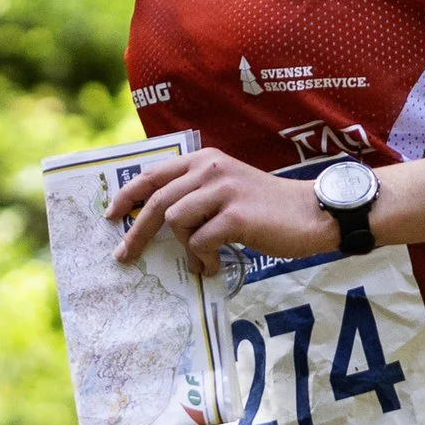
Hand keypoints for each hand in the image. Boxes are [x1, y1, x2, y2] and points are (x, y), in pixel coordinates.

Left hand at [109, 149, 332, 273]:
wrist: (312, 213)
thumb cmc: (268, 208)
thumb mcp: (228, 188)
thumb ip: (196, 194)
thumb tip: (160, 221)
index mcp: (204, 160)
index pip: (153, 173)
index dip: (127, 195)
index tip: (111, 215)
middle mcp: (211, 169)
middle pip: (157, 201)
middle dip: (136, 232)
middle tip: (125, 255)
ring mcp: (223, 190)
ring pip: (176, 221)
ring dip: (185, 247)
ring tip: (202, 258)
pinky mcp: (236, 216)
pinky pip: (200, 242)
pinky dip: (203, 259)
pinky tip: (214, 265)